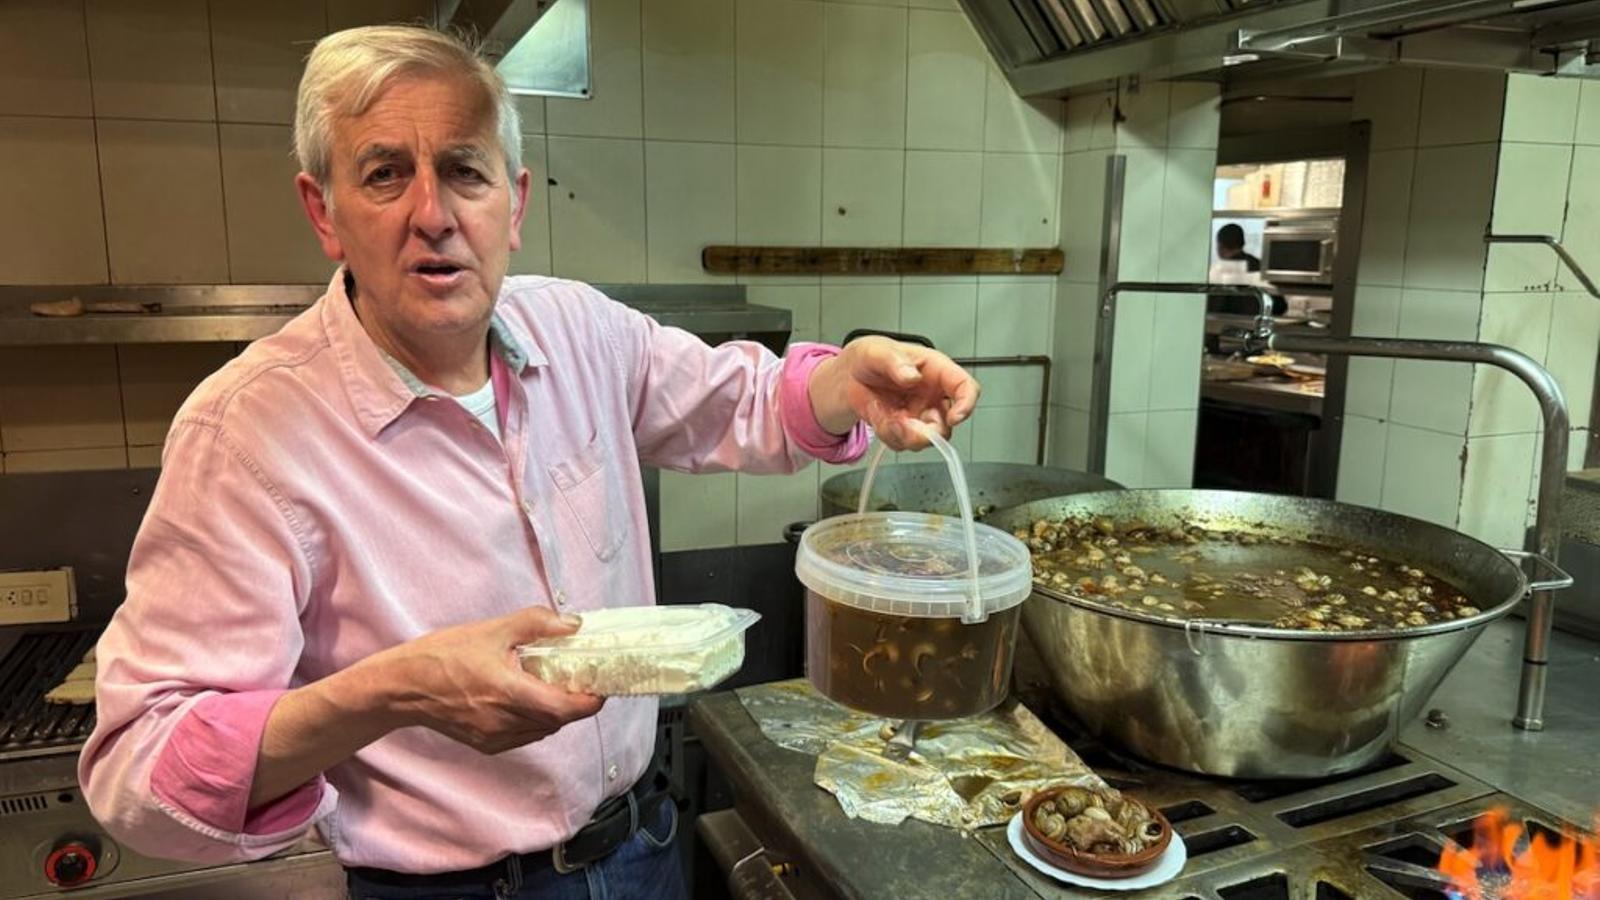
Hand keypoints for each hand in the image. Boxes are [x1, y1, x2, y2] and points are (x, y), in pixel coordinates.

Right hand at [378, 606, 602, 754]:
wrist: (403, 687)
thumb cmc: (444, 654)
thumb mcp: (493, 629)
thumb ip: (537, 623)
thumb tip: (575, 625)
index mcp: (509, 692)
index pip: (564, 709)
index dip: (590, 701)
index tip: (602, 685)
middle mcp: (505, 721)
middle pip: (558, 720)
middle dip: (574, 703)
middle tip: (580, 679)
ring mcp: (495, 737)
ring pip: (543, 730)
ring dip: (554, 712)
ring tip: (551, 686)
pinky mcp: (486, 745)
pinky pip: (524, 735)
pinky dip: (535, 720)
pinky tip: (526, 699)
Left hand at [809, 336, 979, 450]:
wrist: (847, 377)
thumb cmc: (869, 358)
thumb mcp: (875, 351)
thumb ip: (894, 361)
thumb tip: (911, 376)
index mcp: (936, 370)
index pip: (965, 387)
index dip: (966, 404)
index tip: (955, 417)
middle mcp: (933, 395)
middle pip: (947, 423)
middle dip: (927, 432)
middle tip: (904, 425)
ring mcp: (920, 414)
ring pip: (926, 439)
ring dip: (903, 434)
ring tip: (883, 416)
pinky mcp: (905, 429)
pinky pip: (903, 443)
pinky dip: (887, 435)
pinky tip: (877, 415)